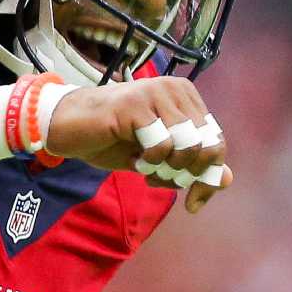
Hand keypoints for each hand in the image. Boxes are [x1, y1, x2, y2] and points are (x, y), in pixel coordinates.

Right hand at [44, 77, 231, 212]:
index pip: (217, 141)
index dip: (208, 177)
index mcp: (185, 97)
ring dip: (166, 169)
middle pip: (208, 146)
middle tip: (158, 178)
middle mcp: (175, 89)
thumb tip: (226, 180)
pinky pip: (161, 145)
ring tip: (144, 166)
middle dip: (186, 175)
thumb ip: (190, 165)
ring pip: (188, 146)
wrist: (65, 127)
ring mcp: (155, 94)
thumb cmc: (110, 139)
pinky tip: (133, 158)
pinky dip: (150, 161)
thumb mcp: (156, 158)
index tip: (194, 202)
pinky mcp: (136, 105)